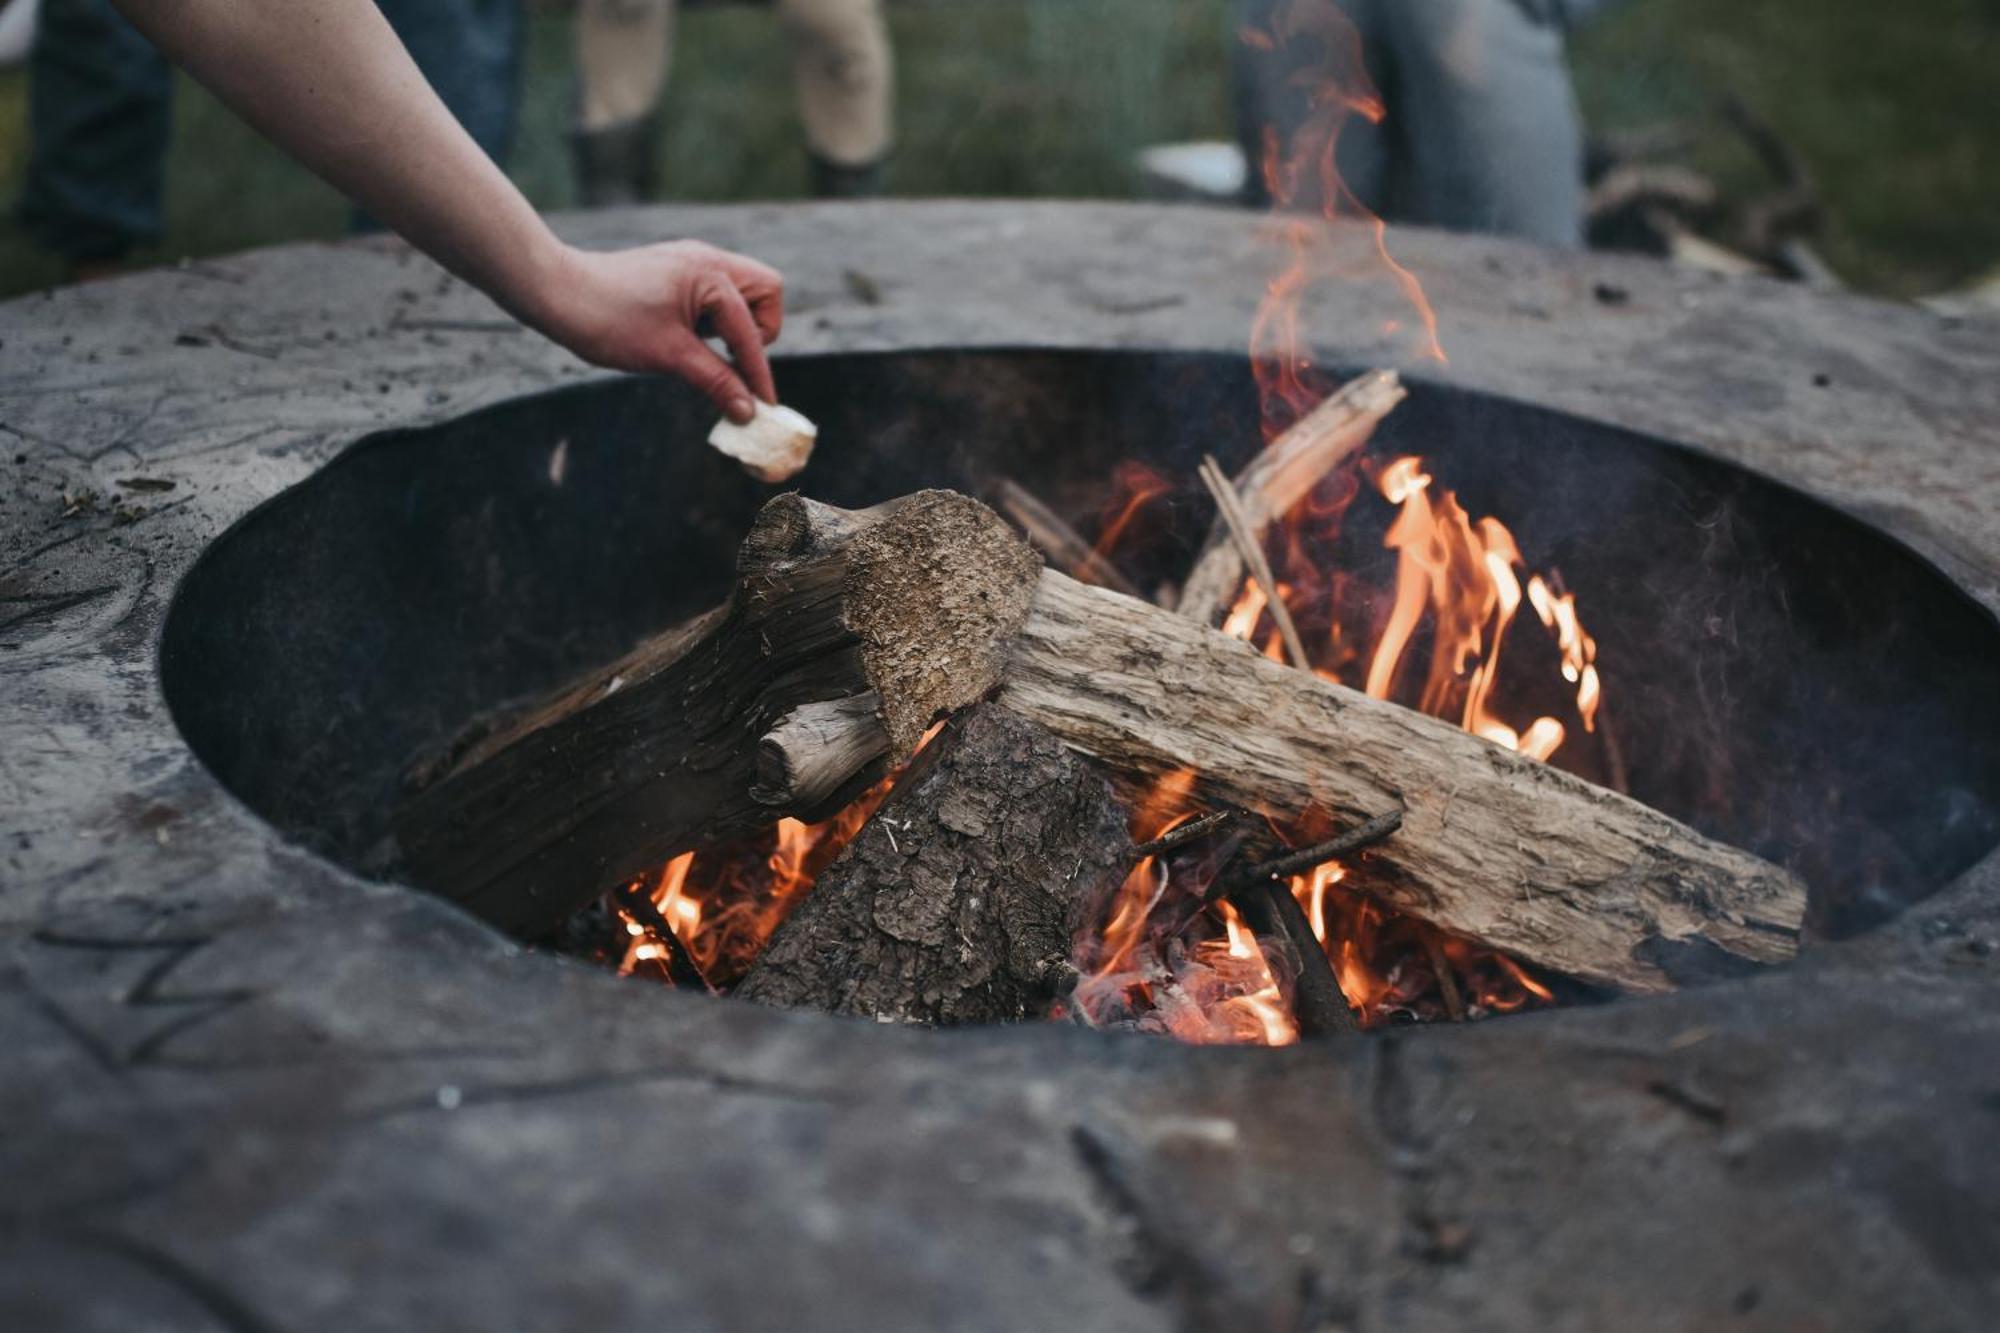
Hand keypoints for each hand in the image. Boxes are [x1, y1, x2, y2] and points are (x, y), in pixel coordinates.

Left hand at [530, 240, 783, 422]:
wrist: (554, 291)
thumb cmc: (609, 320)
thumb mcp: (668, 356)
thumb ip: (716, 381)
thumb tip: (748, 412)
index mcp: (711, 274)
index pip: (752, 331)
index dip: (757, 374)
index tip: (762, 409)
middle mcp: (708, 259)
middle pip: (766, 291)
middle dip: (759, 330)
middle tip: (732, 359)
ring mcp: (692, 261)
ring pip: (743, 291)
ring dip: (736, 325)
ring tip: (702, 347)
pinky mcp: (676, 270)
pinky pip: (716, 293)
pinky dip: (714, 319)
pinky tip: (687, 337)